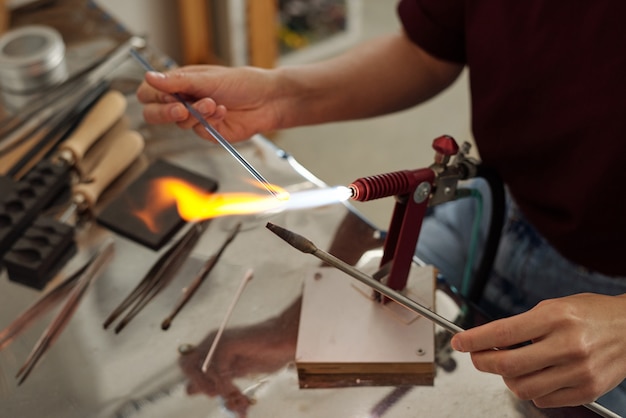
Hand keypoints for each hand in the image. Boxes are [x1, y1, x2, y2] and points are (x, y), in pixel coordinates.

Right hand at [136, 65, 283, 141]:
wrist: (267, 100)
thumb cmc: (242, 82)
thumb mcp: (208, 77)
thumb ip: (178, 81)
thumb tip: (150, 77)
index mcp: (180, 84)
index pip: (150, 93)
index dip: (154, 96)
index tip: (168, 95)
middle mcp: (184, 101)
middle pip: (154, 114)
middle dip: (165, 112)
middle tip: (181, 108)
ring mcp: (196, 119)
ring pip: (179, 123)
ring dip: (196, 113)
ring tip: (214, 104)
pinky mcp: (209, 133)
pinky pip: (199, 132)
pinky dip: (210, 122)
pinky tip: (223, 112)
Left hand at [177, 299, 299, 416]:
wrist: (287, 340)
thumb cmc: (268, 353)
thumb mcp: (238, 371)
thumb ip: (217, 379)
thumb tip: (188, 390)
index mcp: (212, 347)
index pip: (188, 366)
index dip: (197, 384)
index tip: (219, 397)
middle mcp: (212, 341)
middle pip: (185, 365)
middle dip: (200, 385)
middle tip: (220, 396)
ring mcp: (218, 341)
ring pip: (201, 371)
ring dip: (221, 391)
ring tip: (238, 400)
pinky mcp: (226, 343)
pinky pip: (216, 371)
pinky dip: (225, 385)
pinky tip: (237, 391)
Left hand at [450, 293, 625, 407]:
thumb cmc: (591, 314)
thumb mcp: (554, 306)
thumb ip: (522, 325)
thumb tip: (489, 342)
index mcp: (556, 317)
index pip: (502, 332)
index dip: (474, 339)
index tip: (459, 342)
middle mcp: (568, 345)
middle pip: (507, 364)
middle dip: (481, 361)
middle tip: (475, 356)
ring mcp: (579, 371)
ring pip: (522, 387)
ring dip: (506, 378)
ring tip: (509, 366)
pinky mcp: (588, 390)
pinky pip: (544, 400)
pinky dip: (531, 391)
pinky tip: (535, 376)